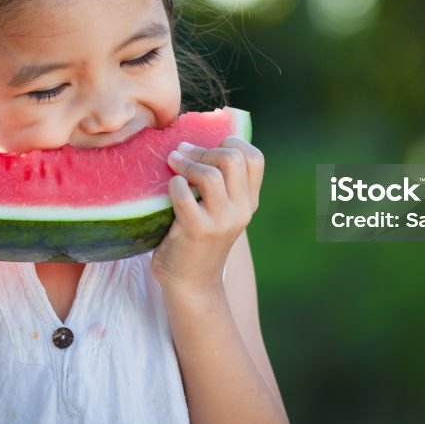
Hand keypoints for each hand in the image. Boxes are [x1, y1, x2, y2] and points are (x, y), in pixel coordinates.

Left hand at [151, 136, 263, 294]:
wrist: (191, 283)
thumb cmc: (198, 238)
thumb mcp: (220, 210)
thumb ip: (220, 182)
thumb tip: (195, 140)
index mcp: (249, 201)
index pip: (255, 158)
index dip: (232, 142)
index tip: (209, 145)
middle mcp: (241, 210)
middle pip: (233, 158)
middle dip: (204, 149)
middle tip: (184, 153)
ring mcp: (221, 221)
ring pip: (211, 174)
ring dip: (187, 162)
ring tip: (173, 163)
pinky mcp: (197, 231)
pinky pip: (184, 193)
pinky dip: (174, 184)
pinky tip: (170, 187)